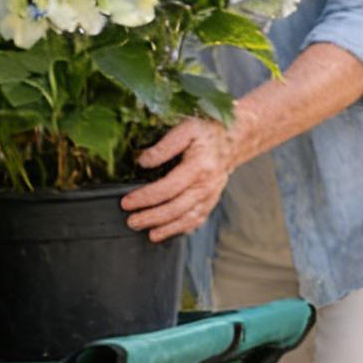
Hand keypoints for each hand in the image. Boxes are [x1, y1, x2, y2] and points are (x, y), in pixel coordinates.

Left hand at [122, 117, 240, 242]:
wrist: (235, 137)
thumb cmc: (207, 131)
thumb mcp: (186, 128)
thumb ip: (165, 145)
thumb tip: (143, 161)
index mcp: (199, 166)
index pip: (168, 188)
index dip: (146, 197)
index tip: (126, 202)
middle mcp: (207, 185)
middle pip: (176, 208)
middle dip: (152, 217)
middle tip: (131, 221)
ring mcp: (211, 195)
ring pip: (188, 218)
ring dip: (166, 228)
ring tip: (148, 233)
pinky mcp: (212, 200)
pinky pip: (197, 219)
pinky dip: (182, 228)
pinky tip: (166, 232)